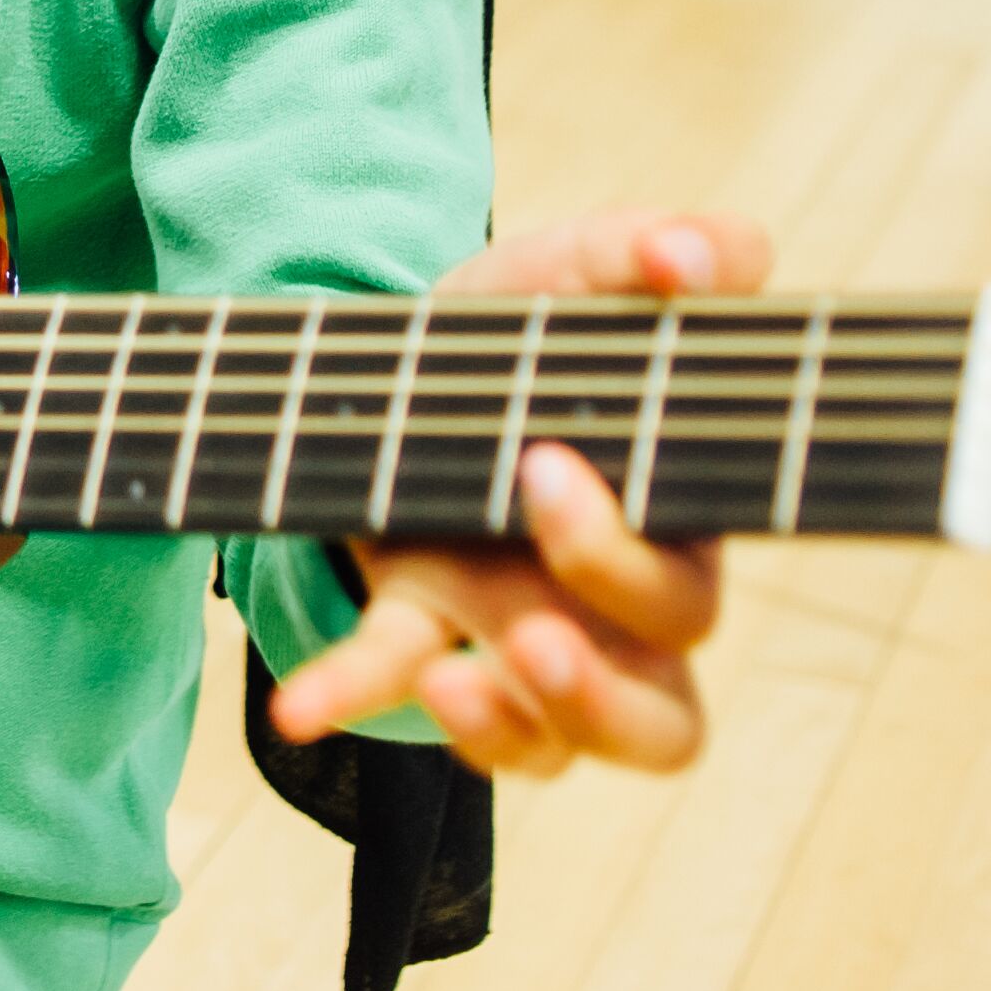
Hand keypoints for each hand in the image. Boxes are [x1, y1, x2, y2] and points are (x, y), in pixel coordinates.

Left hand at [268, 208, 769, 777]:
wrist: (426, 346)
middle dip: (592, 673)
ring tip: (452, 684)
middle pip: (656, 708)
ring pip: (562, 741)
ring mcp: (521, 628)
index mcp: (673, 528)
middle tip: (525, 608)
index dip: (635, 566)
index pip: (693, 599)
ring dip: (517, 725)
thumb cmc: (536, 320)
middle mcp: (616, 608)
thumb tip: (687, 254)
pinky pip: (401, 679)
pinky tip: (296, 708)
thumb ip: (652, 249)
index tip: (545, 469)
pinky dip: (350, 693)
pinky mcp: (425, 619)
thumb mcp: (579, 270)